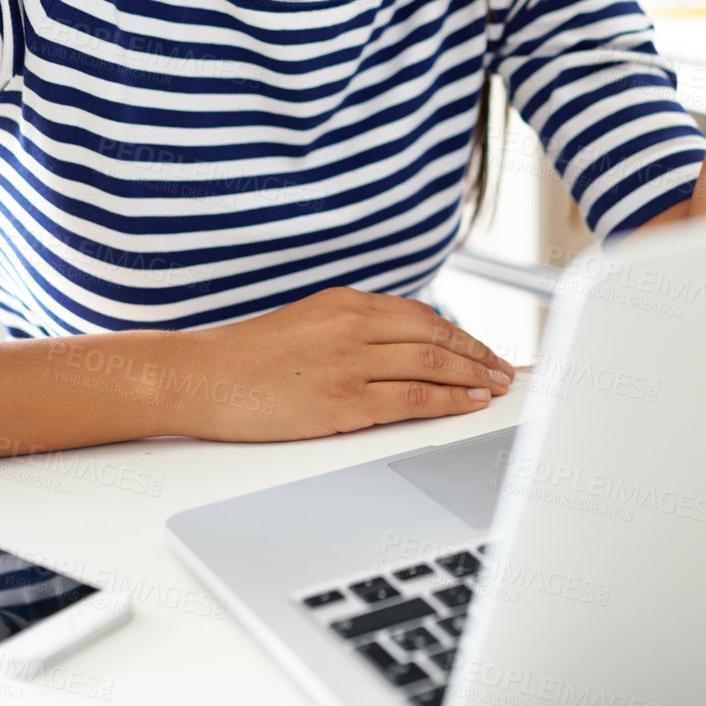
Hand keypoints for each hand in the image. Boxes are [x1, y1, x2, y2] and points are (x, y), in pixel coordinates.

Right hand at [175, 287, 516, 442]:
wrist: (200, 376)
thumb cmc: (245, 358)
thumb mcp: (305, 324)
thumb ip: (350, 329)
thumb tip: (397, 346)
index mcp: (345, 301)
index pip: (420, 315)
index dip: (460, 333)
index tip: (481, 347)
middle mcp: (353, 323)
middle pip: (437, 336)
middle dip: (478, 353)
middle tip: (505, 369)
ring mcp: (350, 361)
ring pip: (433, 364)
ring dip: (474, 376)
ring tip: (497, 387)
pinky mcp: (343, 400)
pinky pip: (414, 399)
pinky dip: (451, 401)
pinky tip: (469, 404)